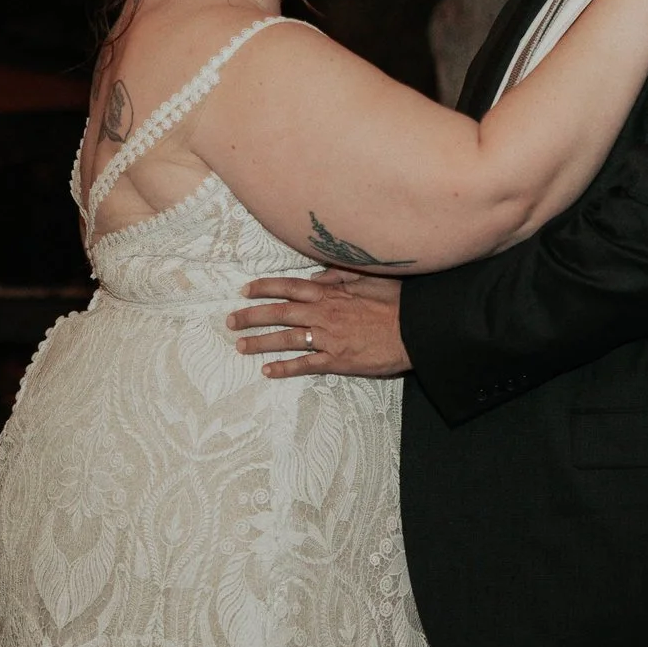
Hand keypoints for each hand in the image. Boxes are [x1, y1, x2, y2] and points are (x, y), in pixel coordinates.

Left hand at [228, 270, 409, 378]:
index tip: (245, 290)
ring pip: (286, 339)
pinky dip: (285, 368)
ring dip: (261, 342)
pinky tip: (268, 371)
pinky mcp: (337, 360)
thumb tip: (317, 276)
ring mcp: (329, 338)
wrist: (416, 330)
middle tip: (231, 321)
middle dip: (252, 316)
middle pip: (279, 313)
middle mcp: (324, 314)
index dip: (264, 288)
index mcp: (330, 292)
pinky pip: (305, 365)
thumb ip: (340, 275)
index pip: (289, 287)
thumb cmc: (397, 303)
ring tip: (241, 346)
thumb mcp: (370, 278)